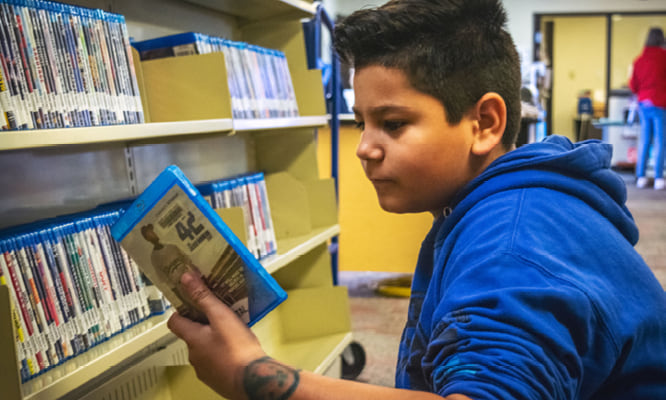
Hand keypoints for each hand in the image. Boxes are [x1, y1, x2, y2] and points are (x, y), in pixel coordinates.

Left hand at [167, 272, 266, 398]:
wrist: (253, 380)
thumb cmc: (237, 348)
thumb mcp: (221, 316)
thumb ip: (203, 297)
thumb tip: (185, 279)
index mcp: (192, 338)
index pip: (174, 321)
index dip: (182, 310)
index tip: (194, 302)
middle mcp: (194, 355)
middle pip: (191, 334)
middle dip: (203, 324)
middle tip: (220, 314)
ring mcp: (205, 370)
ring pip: (204, 348)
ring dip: (214, 339)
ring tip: (232, 331)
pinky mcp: (217, 379)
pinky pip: (215, 361)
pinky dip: (222, 354)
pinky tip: (237, 349)